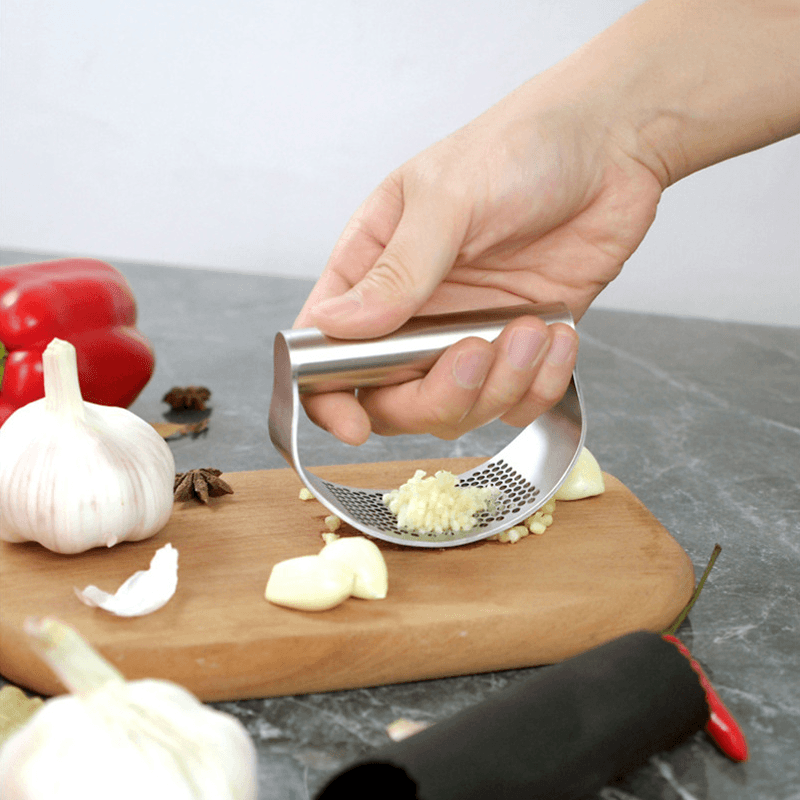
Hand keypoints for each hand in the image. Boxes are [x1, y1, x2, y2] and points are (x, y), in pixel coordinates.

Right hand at [296, 80, 662, 444]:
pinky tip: (557, 334)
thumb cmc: (520, 146)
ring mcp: (467, 333)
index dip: (327, 397)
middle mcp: (415, 311)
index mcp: (375, 269)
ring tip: (531, 329)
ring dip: (500, 384)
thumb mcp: (447, 199)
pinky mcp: (521, 347)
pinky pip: (519, 402)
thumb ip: (397, 269)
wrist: (610, 144)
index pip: (327, 350)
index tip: (353, 426)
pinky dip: (542, 384)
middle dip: (436, 396)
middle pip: (394, 399)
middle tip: (474, 354)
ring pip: (460, 410)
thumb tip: (338, 324)